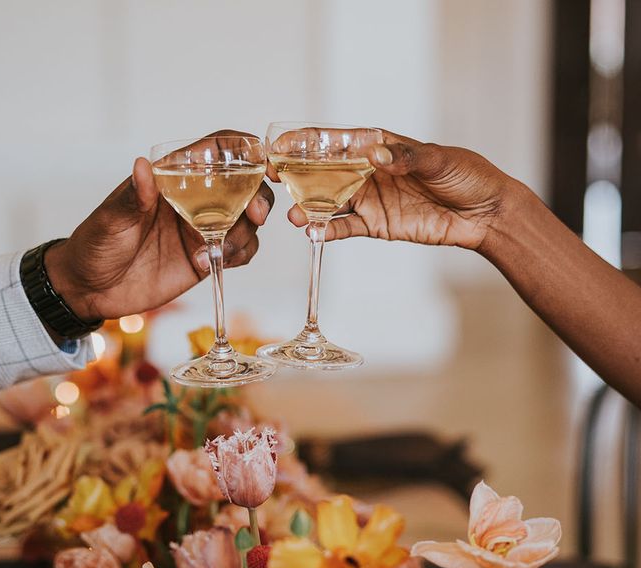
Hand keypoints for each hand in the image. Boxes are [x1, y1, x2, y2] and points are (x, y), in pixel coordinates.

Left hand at [45, 131, 273, 320]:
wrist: (91, 290)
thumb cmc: (94, 245)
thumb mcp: (110, 220)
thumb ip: (132, 197)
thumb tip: (142, 166)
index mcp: (173, 176)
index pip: (217, 150)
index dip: (244, 150)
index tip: (261, 164)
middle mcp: (195, 198)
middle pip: (245, 185)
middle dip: (259, 197)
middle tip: (255, 216)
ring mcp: (204, 228)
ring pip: (247, 221)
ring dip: (244, 234)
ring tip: (217, 252)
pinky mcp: (206, 256)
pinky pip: (239, 251)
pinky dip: (238, 255)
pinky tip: (213, 262)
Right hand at [277, 130, 514, 249]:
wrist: (485, 213)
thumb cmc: (467, 175)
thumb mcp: (439, 160)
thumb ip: (407, 157)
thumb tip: (376, 156)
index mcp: (380, 146)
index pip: (337, 141)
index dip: (306, 143)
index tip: (281, 146)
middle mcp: (368, 172)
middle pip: (324, 172)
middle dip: (296, 175)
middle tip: (274, 178)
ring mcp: (370, 199)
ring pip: (329, 202)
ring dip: (308, 208)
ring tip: (292, 216)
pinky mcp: (376, 225)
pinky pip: (345, 228)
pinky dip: (328, 231)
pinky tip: (312, 234)